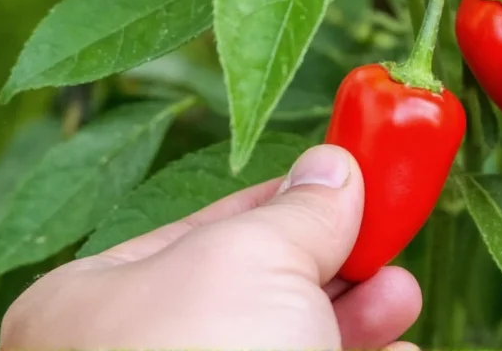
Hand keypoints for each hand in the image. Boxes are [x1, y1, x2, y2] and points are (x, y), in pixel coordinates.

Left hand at [0, 145, 421, 349]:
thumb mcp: (251, 259)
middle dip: (335, 262)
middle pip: (256, 287)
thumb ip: (298, 210)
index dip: (291, 198)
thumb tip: (335, 167)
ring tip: (402, 297)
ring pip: (288, 340)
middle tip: (389, 243)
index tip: (355, 180)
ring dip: (358, 316)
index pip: (210, 225)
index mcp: (99, 299)